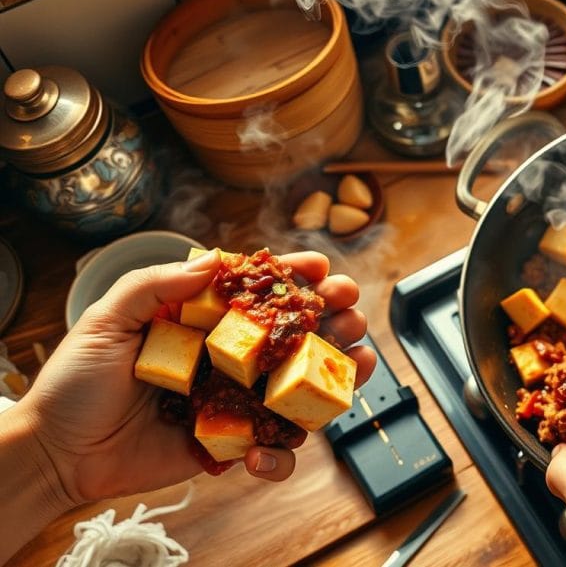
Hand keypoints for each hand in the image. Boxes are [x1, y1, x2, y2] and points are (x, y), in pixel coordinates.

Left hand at [16, 249, 375, 506]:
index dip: (296, 277)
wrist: (58, 452)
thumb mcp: (107, 320)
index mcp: (206, 322)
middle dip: (335, 318)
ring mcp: (238, 402)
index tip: (319, 267)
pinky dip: (281, 454)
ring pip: (302, 389)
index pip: (261, 293)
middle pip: (297, 336)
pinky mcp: (234, 444)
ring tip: (358, 363)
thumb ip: (155, 285)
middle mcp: (232, 359)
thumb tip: (212, 260)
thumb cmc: (76, 382)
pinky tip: (264, 449)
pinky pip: (275, 449)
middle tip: (350, 310)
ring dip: (339, 375)